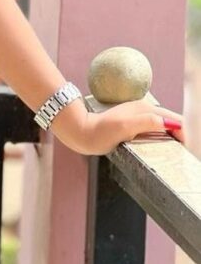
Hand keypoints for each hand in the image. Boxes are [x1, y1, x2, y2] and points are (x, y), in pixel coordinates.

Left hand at [52, 99, 185, 155]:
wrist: (80, 132)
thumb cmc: (99, 133)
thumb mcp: (124, 128)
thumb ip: (147, 122)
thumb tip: (169, 124)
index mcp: (146, 109)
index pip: (175, 120)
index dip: (184, 133)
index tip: (185, 150)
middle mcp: (144, 110)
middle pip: (171, 121)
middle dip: (181, 135)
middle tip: (183, 154)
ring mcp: (138, 116)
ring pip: (164, 125)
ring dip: (172, 136)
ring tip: (176, 152)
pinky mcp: (132, 124)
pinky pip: (153, 130)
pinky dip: (161, 138)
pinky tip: (160, 148)